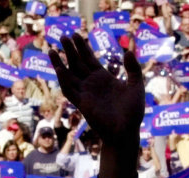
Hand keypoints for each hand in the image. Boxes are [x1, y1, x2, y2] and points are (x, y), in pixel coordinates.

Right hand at [49, 34, 143, 149]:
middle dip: (70, 50)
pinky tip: (59, 69)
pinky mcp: (83, 104)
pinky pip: (70, 90)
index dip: (82, 47)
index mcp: (103, 78)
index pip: (89, 59)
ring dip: (60, 63)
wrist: (126, 132)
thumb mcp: (136, 86)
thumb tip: (127, 51)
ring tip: (52, 50)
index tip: (75, 35)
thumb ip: (133, 69)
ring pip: (69, 75)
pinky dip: (64, 80)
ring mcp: (86, 93)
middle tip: (62, 35)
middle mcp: (92, 84)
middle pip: (77, 63)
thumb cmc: (132, 112)